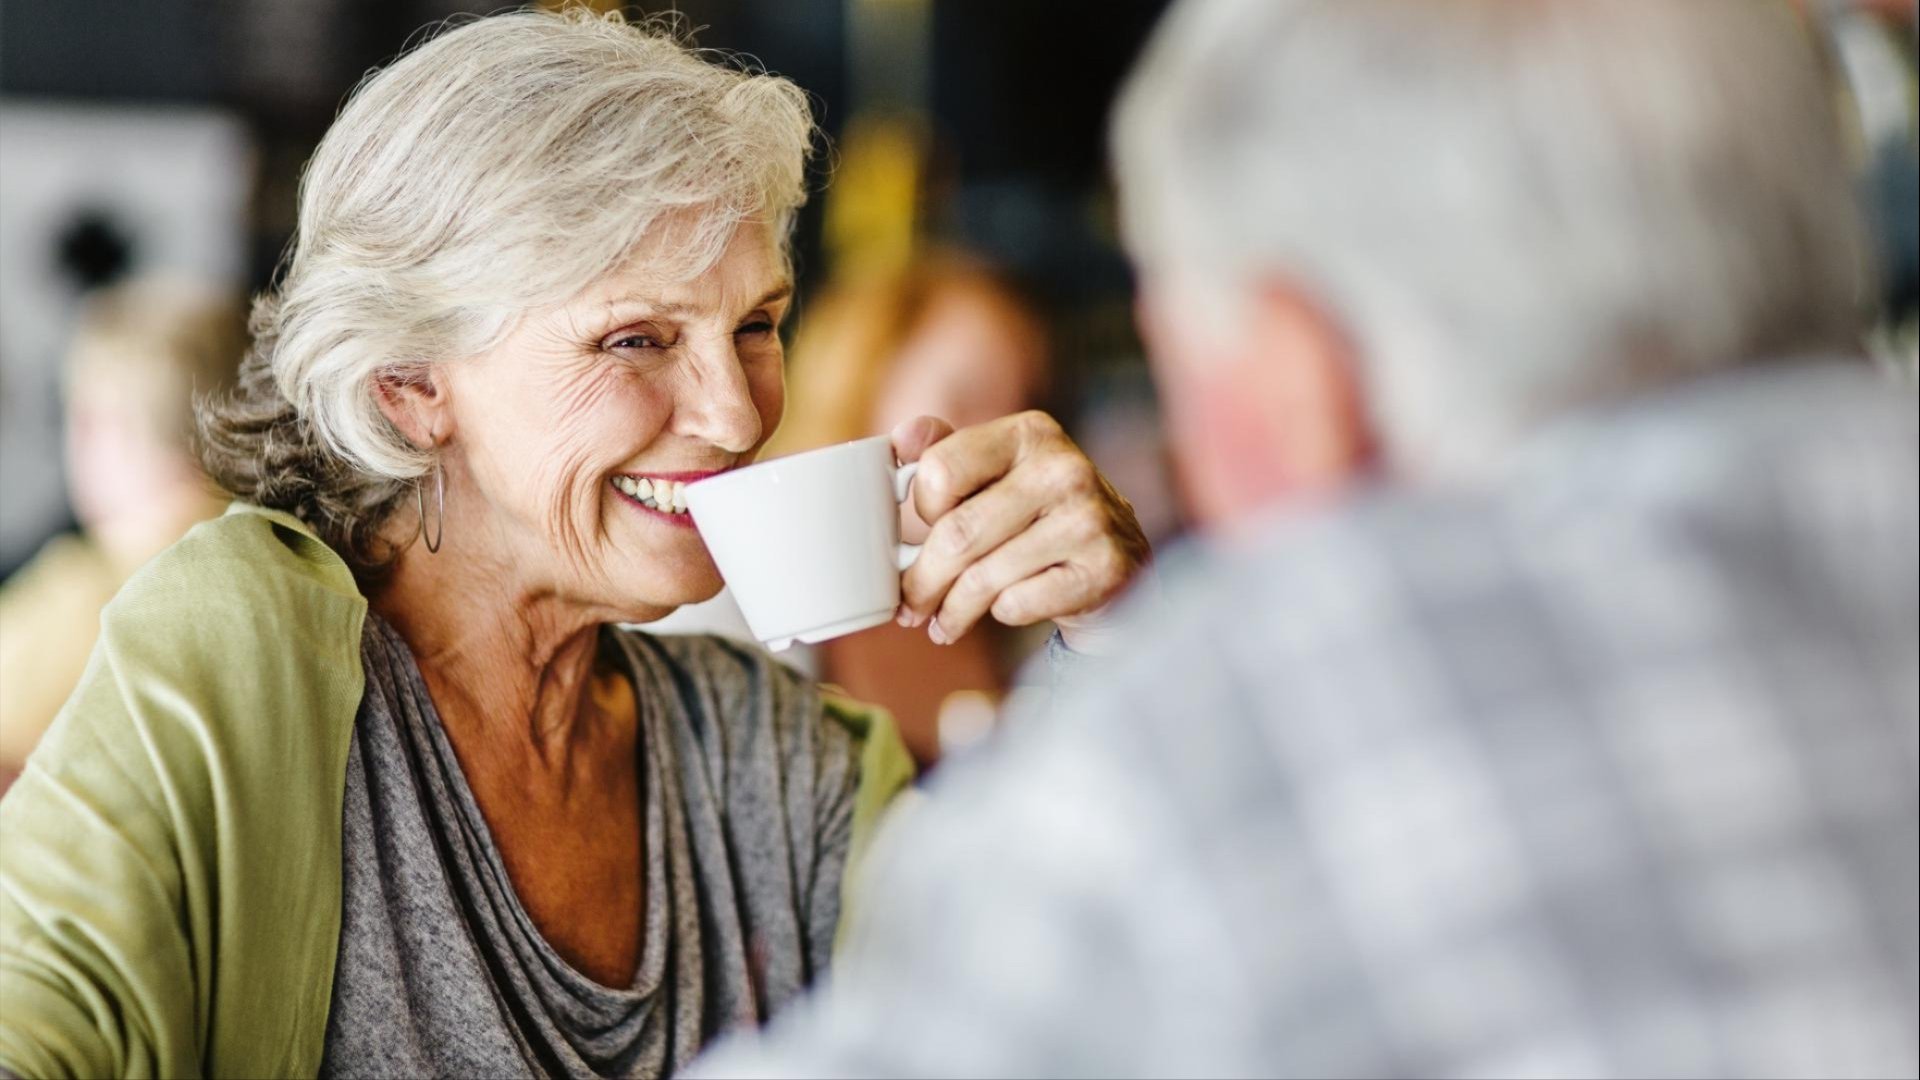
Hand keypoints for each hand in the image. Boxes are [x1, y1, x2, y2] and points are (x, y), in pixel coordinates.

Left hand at [891, 412, 1151, 652]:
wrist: (1116, 558)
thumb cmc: (1039, 514)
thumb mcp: (997, 471)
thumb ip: (946, 451)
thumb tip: (901, 438)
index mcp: (1030, 433)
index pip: (941, 470)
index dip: (921, 508)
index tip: (921, 530)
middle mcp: (1064, 469)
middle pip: (958, 533)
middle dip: (923, 580)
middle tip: (909, 605)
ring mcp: (1088, 520)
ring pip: (984, 578)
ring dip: (953, 610)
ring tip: (944, 622)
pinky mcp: (1103, 570)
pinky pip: (1018, 604)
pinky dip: (1001, 614)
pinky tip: (1002, 611)